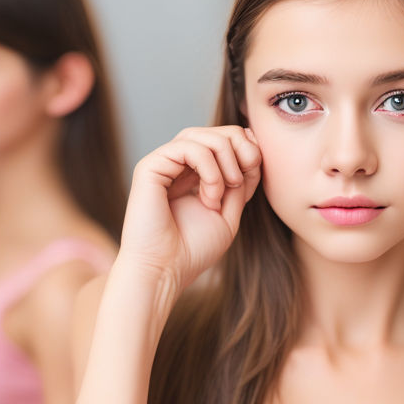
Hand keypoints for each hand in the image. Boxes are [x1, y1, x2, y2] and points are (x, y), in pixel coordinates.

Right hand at [118, 125, 261, 295]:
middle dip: (241, 148)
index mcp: (196, 175)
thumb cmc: (193, 250)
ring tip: (223, 194)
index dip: (247, 149)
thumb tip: (250, 149)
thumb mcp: (229, 214)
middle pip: (216, 132)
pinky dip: (209, 168)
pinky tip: (209, 196)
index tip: (253, 174)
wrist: (165, 271)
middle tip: (243, 177)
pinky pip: (188, 147)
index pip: (226, 142)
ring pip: (202, 135)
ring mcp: (163, 164)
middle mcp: (178, 165)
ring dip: (225, 161)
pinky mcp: (150, 166)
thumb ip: (239, 182)